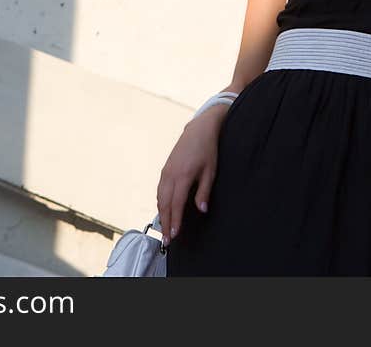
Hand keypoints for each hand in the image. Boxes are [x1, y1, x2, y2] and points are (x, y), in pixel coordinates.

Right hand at [156, 105, 225, 247]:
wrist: (198, 130)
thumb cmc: (207, 150)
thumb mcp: (210, 171)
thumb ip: (204, 191)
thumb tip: (201, 210)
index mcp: (183, 176)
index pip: (177, 204)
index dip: (175, 221)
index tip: (174, 236)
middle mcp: (171, 174)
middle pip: (165, 204)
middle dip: (165, 223)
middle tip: (167, 241)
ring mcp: (166, 171)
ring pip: (160, 198)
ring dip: (161, 215)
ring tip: (164, 230)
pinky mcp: (165, 169)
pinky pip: (160, 190)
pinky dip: (160, 203)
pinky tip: (164, 211)